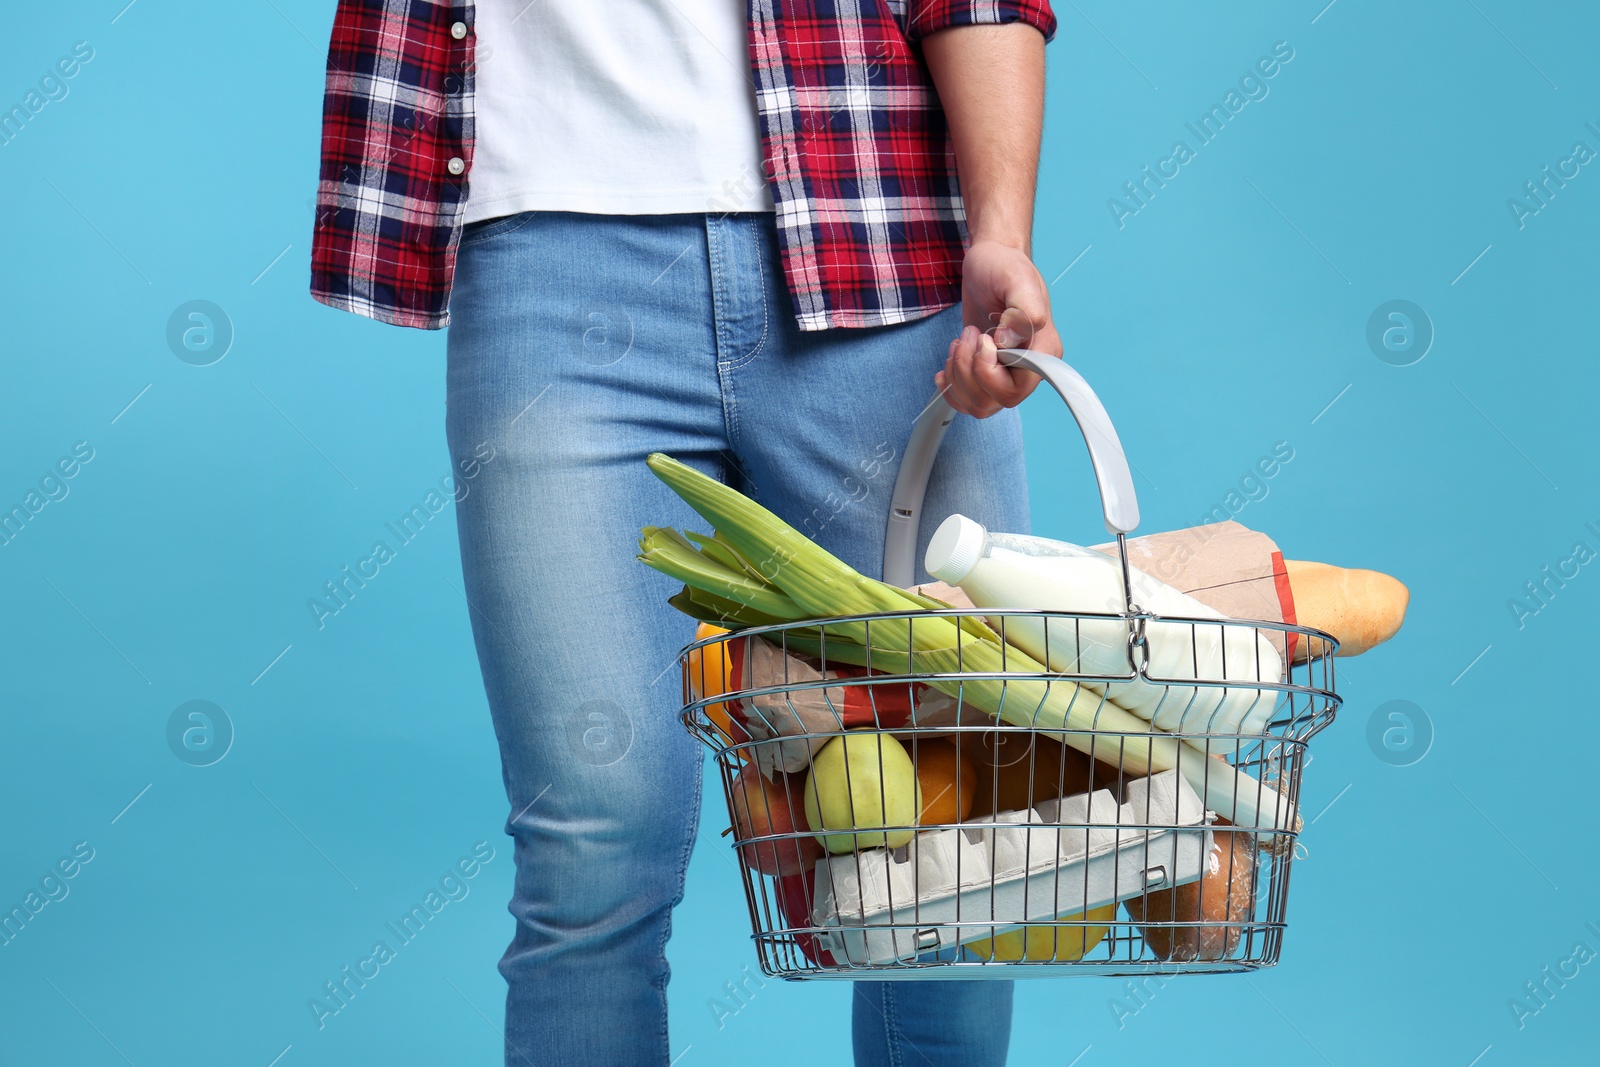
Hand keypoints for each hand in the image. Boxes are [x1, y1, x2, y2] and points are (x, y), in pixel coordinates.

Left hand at [935, 239, 1062, 418]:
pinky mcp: (985, 373)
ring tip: (959, 342)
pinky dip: (951, 388)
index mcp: (1042, 350)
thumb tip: (1008, 342)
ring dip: (959, 376)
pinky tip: (948, 365)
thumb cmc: (1004, 267)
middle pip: (997, 400)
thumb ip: (1021, 311)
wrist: (989, 263)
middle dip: (970, 371)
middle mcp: (1027, 367)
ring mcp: (1005, 373)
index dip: (991, 374)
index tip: (985, 340)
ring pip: (979, 404)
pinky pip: (968, 401)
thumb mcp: (1015, 279)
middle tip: (968, 335)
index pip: (1018, 389)